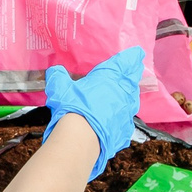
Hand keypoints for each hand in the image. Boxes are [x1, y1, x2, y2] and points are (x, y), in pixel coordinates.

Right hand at [44, 45, 143, 174]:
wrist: (81, 139)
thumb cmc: (73, 107)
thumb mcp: (60, 88)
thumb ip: (58, 76)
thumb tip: (54, 71)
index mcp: (110, 77)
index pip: (125, 62)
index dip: (132, 56)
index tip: (137, 53)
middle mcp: (123, 93)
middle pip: (133, 80)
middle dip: (134, 73)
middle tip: (136, 69)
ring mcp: (127, 112)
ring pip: (132, 100)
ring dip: (130, 96)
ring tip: (128, 94)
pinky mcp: (125, 130)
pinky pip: (126, 121)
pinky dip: (122, 118)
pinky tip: (117, 120)